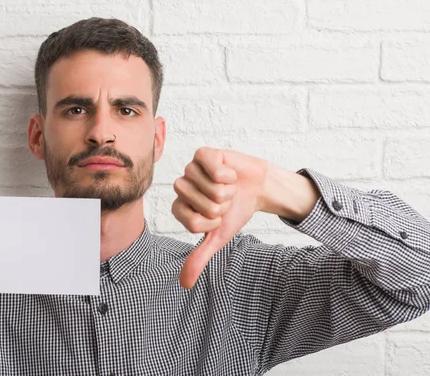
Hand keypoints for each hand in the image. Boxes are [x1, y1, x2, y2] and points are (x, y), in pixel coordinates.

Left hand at [172, 147, 268, 288]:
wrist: (258, 189)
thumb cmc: (235, 211)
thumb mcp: (218, 236)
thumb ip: (200, 257)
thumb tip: (184, 284)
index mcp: (181, 207)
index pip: (192, 222)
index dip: (212, 222)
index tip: (218, 217)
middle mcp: (183, 187)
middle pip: (200, 204)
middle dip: (220, 206)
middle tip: (225, 200)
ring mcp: (191, 169)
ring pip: (209, 188)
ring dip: (227, 191)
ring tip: (229, 187)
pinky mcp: (204, 154)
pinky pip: (214, 169)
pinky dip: (228, 176)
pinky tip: (230, 174)